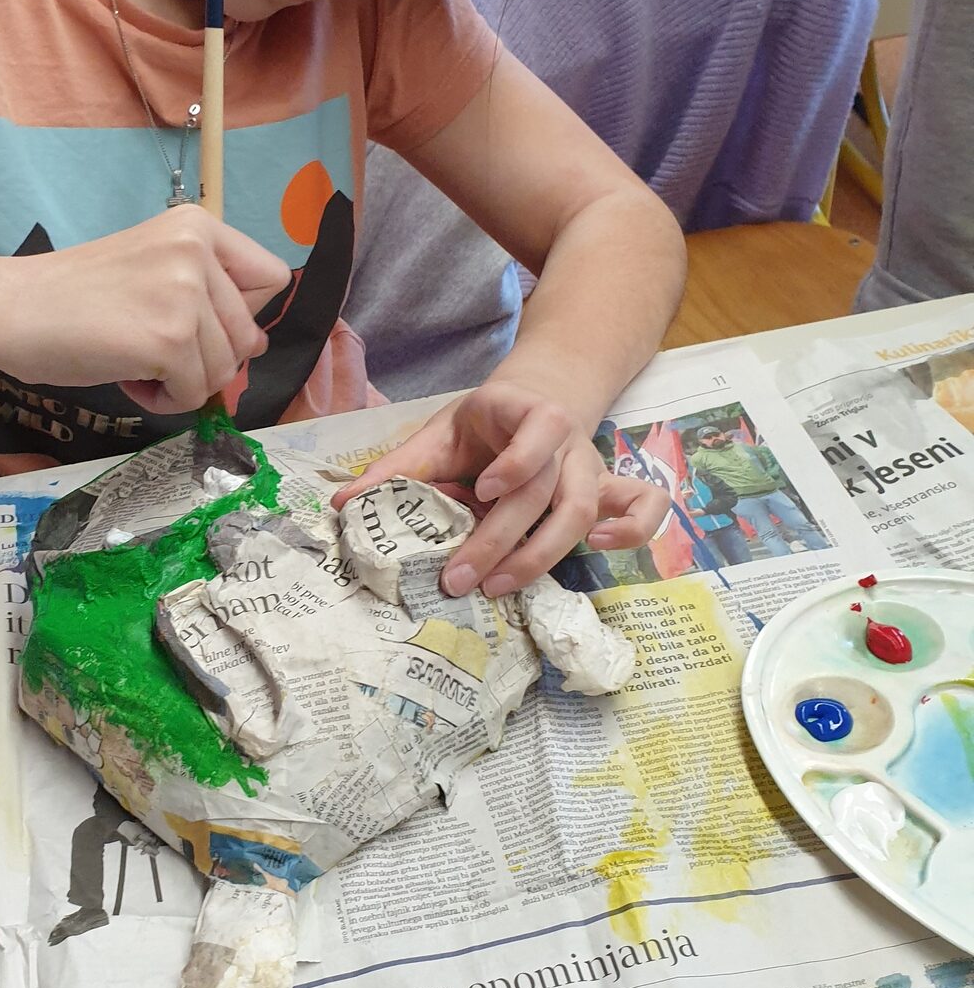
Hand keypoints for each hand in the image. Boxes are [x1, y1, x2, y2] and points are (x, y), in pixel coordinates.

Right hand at [0, 206, 289, 414]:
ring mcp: (184, 294)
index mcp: (197, 225)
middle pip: (249, 335)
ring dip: (183, 383)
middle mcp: (197, 250)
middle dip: (205, 358)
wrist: (11, 309)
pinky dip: (164, 402)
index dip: (240, 314)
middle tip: (151, 349)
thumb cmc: (74, 297)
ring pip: (224, 369)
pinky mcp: (169, 340)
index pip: (271, 278)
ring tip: (135, 363)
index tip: (196, 323)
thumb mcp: (152, 270)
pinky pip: (194, 394)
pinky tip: (128, 380)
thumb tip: (257, 346)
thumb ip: (207, 296)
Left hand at [332, 380, 666, 596]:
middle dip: (501, 539)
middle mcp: (567, 442)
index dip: (518, 461)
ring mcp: (591, 468)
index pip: (537, 432)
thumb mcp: (439, 435)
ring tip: (498, 588)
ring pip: (583, 511)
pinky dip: (634, 529)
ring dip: (543, 555)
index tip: (483, 490)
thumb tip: (343, 504)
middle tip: (458, 578)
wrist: (538, 399)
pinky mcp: (608, 491)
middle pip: (546, 493)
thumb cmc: (484, 426)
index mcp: (528, 413)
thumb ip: (397, 469)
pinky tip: (602, 551)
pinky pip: (644, 507)